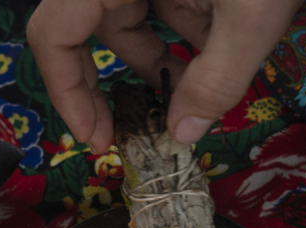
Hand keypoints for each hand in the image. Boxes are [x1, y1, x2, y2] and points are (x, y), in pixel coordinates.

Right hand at [27, 0, 301, 150]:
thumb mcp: (252, 12)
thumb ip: (217, 79)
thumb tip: (184, 133)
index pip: (54, 35)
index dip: (68, 94)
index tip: (97, 138)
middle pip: (90, 28)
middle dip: (124, 78)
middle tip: (140, 127)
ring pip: (131, 15)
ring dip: (164, 54)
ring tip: (209, 73)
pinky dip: (187, 24)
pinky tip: (224, 36)